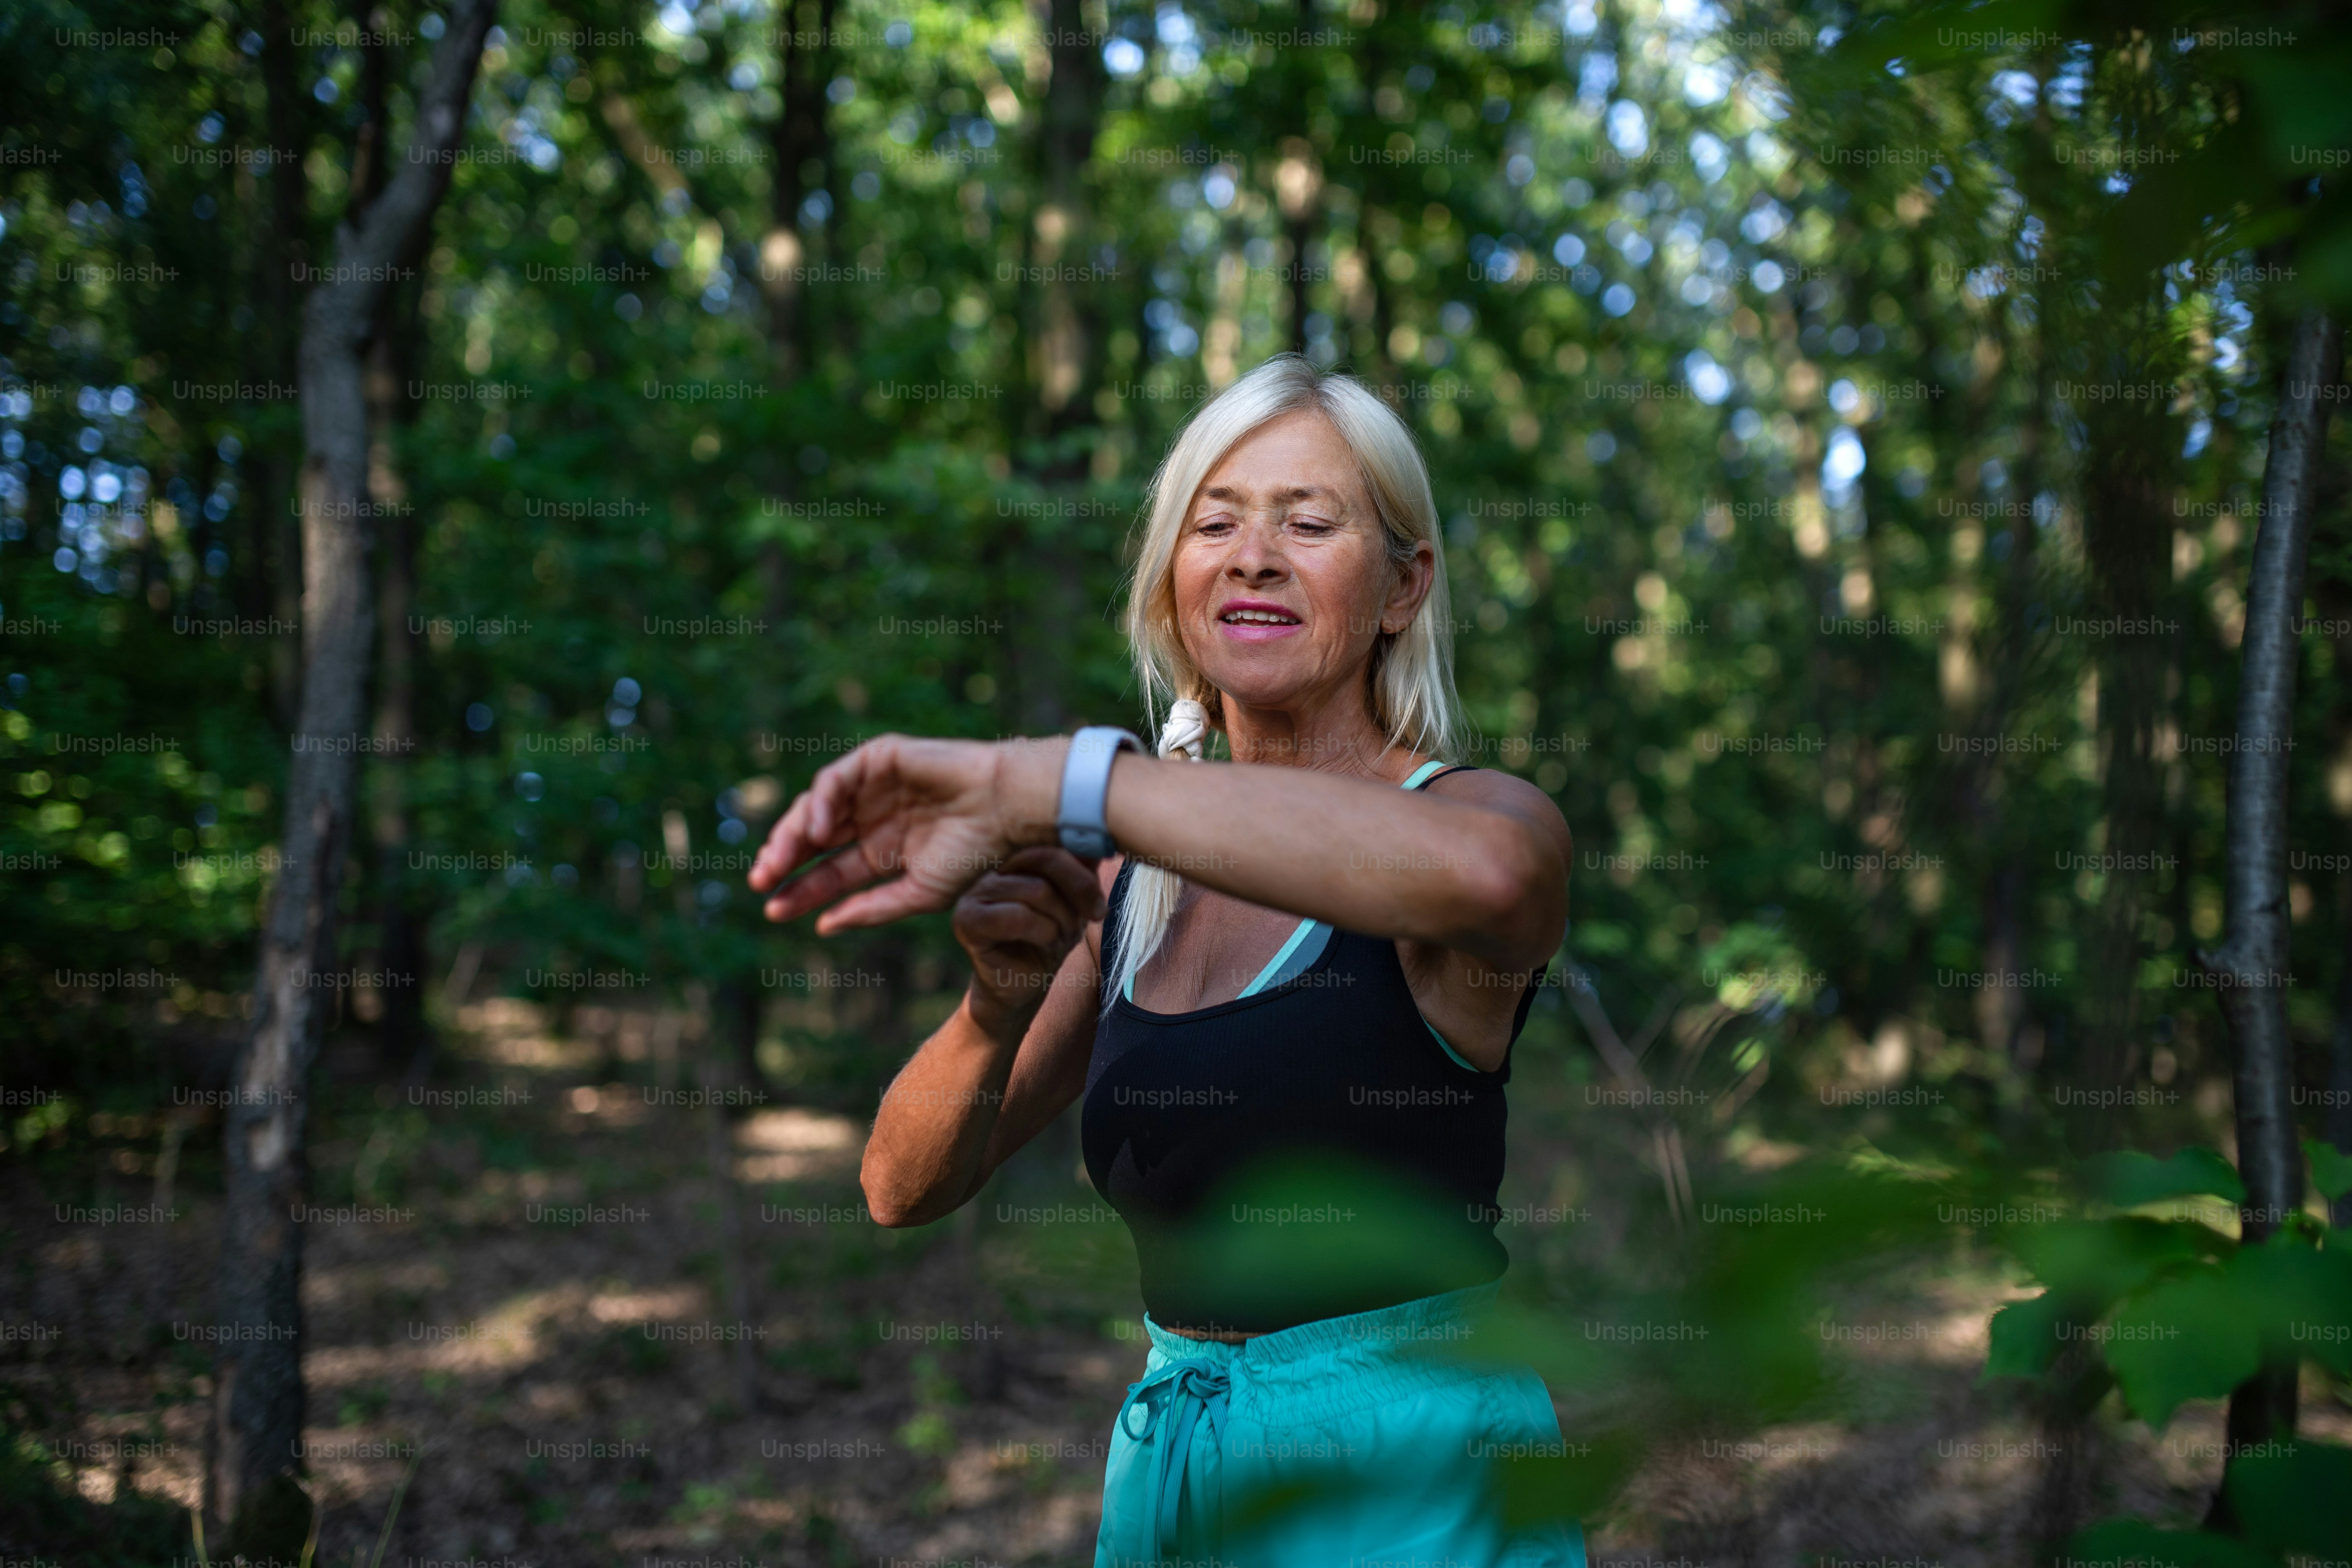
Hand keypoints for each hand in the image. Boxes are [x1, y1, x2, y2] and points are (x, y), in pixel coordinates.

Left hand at [747, 734, 1063, 932]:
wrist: (1004, 808)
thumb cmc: (973, 853)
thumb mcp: (918, 894)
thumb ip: (872, 909)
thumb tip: (823, 927)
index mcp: (881, 852)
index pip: (828, 873)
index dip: (799, 891)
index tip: (772, 910)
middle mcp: (870, 819)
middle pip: (812, 841)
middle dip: (783, 860)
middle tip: (761, 880)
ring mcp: (872, 788)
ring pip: (815, 808)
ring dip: (792, 834)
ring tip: (779, 860)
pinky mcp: (878, 759)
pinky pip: (835, 779)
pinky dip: (820, 802)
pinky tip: (817, 830)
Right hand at [953, 846, 1106, 1037]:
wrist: (1022, 984)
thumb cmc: (1048, 936)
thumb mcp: (1074, 899)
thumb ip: (1081, 867)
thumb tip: (1100, 836)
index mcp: (1011, 851)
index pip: (1051, 839)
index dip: (1082, 871)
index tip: (1098, 903)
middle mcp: (988, 865)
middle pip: (1044, 858)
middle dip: (1077, 892)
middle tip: (1088, 919)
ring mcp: (973, 891)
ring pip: (1035, 889)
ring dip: (1062, 919)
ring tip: (1062, 936)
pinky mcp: (967, 921)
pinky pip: (1017, 916)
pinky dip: (1043, 931)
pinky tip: (1045, 943)